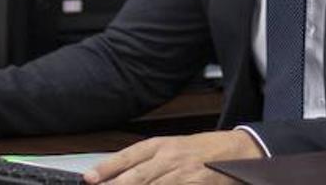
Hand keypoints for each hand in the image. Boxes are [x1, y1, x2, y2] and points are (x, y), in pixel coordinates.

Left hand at [84, 129, 262, 183]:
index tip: (89, 178)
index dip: (107, 168)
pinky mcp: (194, 184)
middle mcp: (169, 157)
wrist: (235, 151)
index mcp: (160, 145)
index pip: (128, 156)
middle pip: (137, 176)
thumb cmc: (201, 150)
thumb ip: (147, 162)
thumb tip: (119, 176)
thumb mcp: (171, 149)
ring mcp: (182, 173)